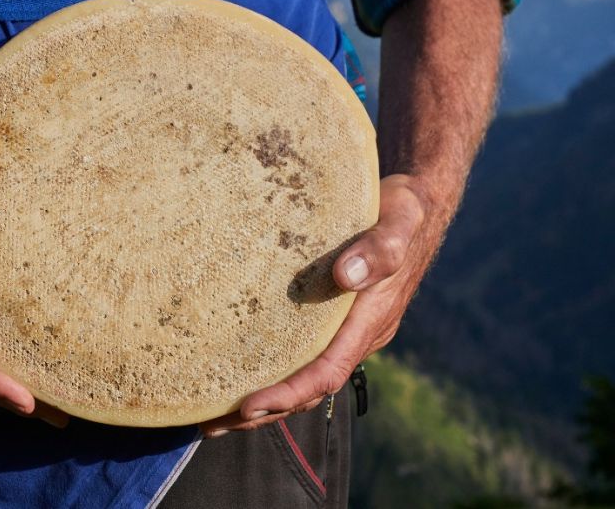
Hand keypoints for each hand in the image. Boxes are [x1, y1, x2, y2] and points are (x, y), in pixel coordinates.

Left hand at [200, 174, 432, 436]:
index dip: (287, 393)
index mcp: (369, 321)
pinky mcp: (334, 318)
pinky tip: (238, 371)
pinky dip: (271, 370)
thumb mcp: (398, 221)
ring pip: (302, 376)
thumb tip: (347, 276)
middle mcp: (357, 335)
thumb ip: (378, 249)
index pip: (325, 373)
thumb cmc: (402, 209)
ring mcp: (346, 330)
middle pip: (308, 388)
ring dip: (263, 401)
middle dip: (263, 412)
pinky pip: (301, 354)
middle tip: (212, 425)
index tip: (247, 405)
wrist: (417, 204)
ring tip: (214, 416)